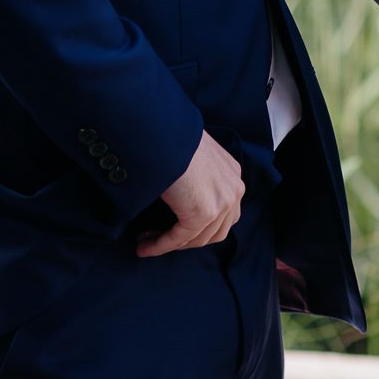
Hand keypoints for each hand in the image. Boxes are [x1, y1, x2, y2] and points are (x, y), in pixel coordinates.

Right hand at [136, 132, 244, 257]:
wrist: (164, 132)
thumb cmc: (172, 138)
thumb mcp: (195, 156)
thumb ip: (200, 178)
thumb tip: (184, 197)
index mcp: (233, 174)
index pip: (224, 214)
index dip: (200, 228)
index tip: (173, 230)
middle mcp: (234, 190)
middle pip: (216, 231)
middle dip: (188, 240)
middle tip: (161, 238)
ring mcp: (221, 202)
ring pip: (198, 238)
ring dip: (171, 244)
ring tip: (147, 242)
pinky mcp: (202, 213)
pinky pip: (180, 238)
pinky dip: (161, 246)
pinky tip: (144, 247)